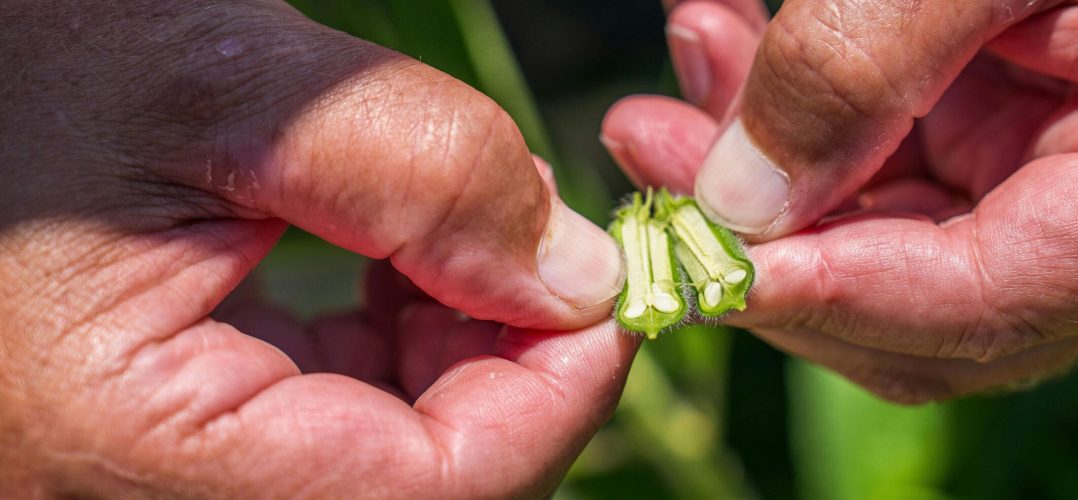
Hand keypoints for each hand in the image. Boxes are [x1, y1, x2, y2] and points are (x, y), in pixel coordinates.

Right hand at [0, 1, 631, 496]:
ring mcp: (154, 473)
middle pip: (426, 485)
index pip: (439, 489)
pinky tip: (398, 258)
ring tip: (464, 231)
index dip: (559, 389)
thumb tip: (578, 278)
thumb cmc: (15, 60)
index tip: (612, 278)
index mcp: (139, 452)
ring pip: (386, 462)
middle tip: (544, 239)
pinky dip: (395, 350)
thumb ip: (422, 174)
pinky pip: (327, 427)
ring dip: (461, 351)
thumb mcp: (224, 85)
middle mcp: (142, 498)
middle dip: (515, 363)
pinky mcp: (170, 431)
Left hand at [603, 0, 1077, 402]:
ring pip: (894, 226)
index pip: (977, 306)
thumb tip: (743, 194)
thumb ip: (878, 57)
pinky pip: (913, 157)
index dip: (817, 295)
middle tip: (648, 140)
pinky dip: (821, 114)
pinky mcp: (1041, 134)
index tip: (688, 255)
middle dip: (765, 227)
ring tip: (691, 55)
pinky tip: (746, 44)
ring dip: (773, 156)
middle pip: (912, 293)